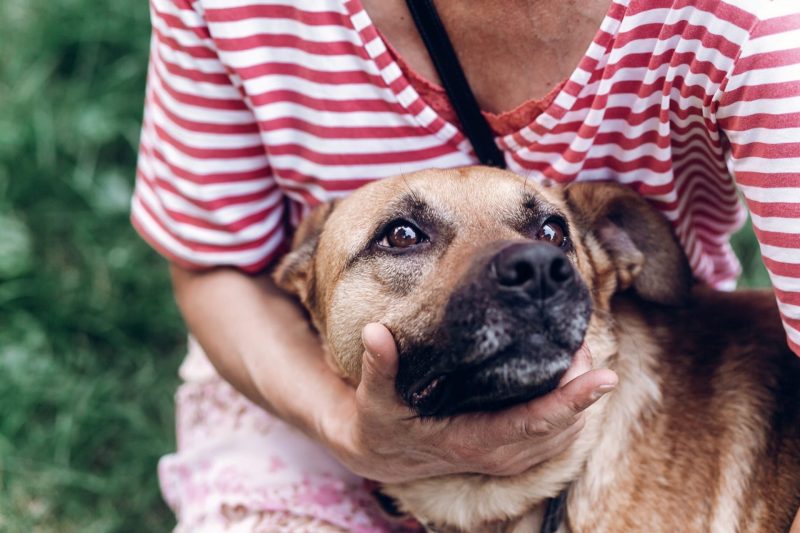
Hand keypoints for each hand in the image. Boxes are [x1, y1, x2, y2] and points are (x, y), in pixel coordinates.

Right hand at [319, 323, 617, 483]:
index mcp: (470, 440)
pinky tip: (571, 380)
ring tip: (583, 353)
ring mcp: (506, 458)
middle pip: (560, 426)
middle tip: (584, 340)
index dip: (572, 400)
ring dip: (580, 400)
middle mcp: (496, 455)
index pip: (533, 422)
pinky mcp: (510, 454)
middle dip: (582, 388)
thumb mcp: (374, 397)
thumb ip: (378, 366)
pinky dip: (571, 411)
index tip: (605, 376)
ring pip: (564, 435)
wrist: (382, 455)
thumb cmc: (381, 423)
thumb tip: (375, 333)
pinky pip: (555, 438)